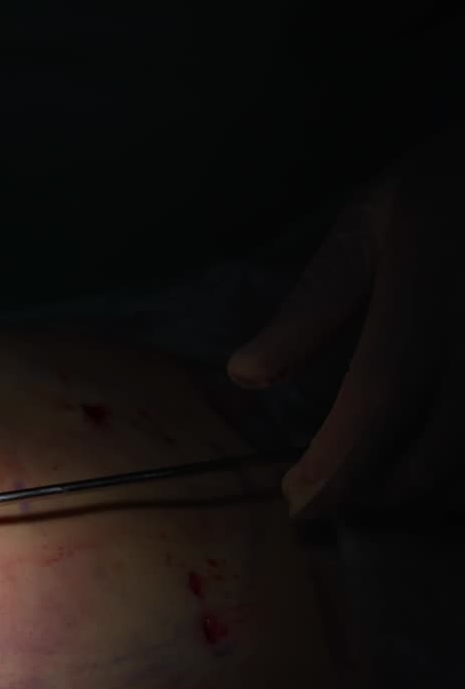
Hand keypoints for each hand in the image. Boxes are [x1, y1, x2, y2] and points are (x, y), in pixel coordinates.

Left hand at [226, 137, 464, 518]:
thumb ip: (312, 304)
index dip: (339, 461)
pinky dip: (453, 471)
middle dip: (371, 493)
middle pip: (432, 449)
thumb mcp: (370, 222)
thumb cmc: (447, 186)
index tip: (298, 501)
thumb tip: (244, 377)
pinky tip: (418, 463)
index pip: (382, 396)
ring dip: (415, 494)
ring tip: (364, 490)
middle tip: (323, 501)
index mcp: (430, 287)